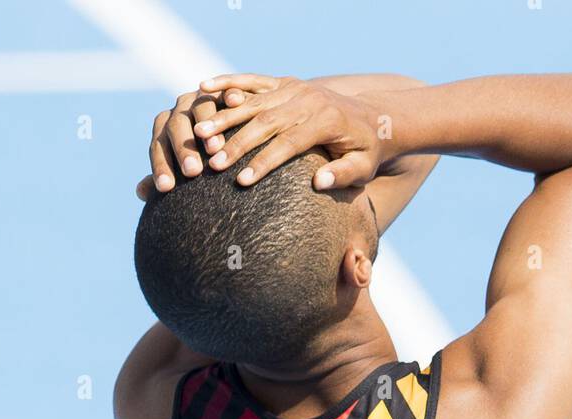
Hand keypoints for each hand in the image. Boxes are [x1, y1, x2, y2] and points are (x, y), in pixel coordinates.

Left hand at [136, 88, 228, 199]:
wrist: (226, 130)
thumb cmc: (201, 159)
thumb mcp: (182, 166)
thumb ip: (164, 174)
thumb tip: (140, 192)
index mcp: (165, 127)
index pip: (158, 146)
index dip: (161, 166)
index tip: (166, 188)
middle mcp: (181, 107)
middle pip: (177, 125)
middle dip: (184, 149)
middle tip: (193, 172)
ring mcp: (203, 95)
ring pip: (201, 105)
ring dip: (208, 124)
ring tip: (215, 148)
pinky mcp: (226, 89)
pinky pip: (227, 88)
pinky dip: (230, 94)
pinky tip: (234, 103)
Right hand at [193, 73, 383, 188]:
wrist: (372, 117)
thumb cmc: (366, 152)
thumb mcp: (363, 168)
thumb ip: (343, 176)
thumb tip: (319, 183)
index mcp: (325, 121)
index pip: (288, 144)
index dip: (264, 163)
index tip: (241, 181)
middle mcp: (307, 99)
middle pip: (265, 122)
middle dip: (236, 143)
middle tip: (211, 163)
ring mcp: (294, 88)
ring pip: (254, 102)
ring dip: (224, 117)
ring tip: (199, 133)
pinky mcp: (284, 82)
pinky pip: (252, 81)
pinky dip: (228, 83)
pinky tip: (204, 87)